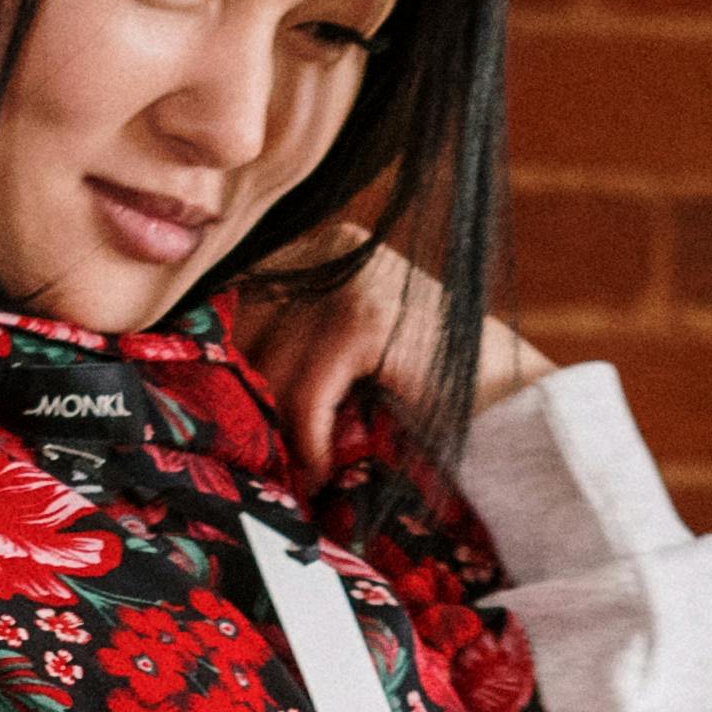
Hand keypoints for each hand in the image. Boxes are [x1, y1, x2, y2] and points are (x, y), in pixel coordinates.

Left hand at [238, 234, 545, 502]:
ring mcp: (349, 278)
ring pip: (271, 366)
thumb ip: (288, 337)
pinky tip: (320, 469)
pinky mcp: (363, 320)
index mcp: (322, 242)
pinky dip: (309, 440)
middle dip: (249, 395)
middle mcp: (331, 246)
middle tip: (256, 451)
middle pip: (244, 327)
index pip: (235, 292)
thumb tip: (203, 368)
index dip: (220, 354)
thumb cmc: (423, 391)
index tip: (215, 404)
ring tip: (297, 469)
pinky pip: (303, 393)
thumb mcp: (342, 352)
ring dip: (280, 429)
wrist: (508, 409)